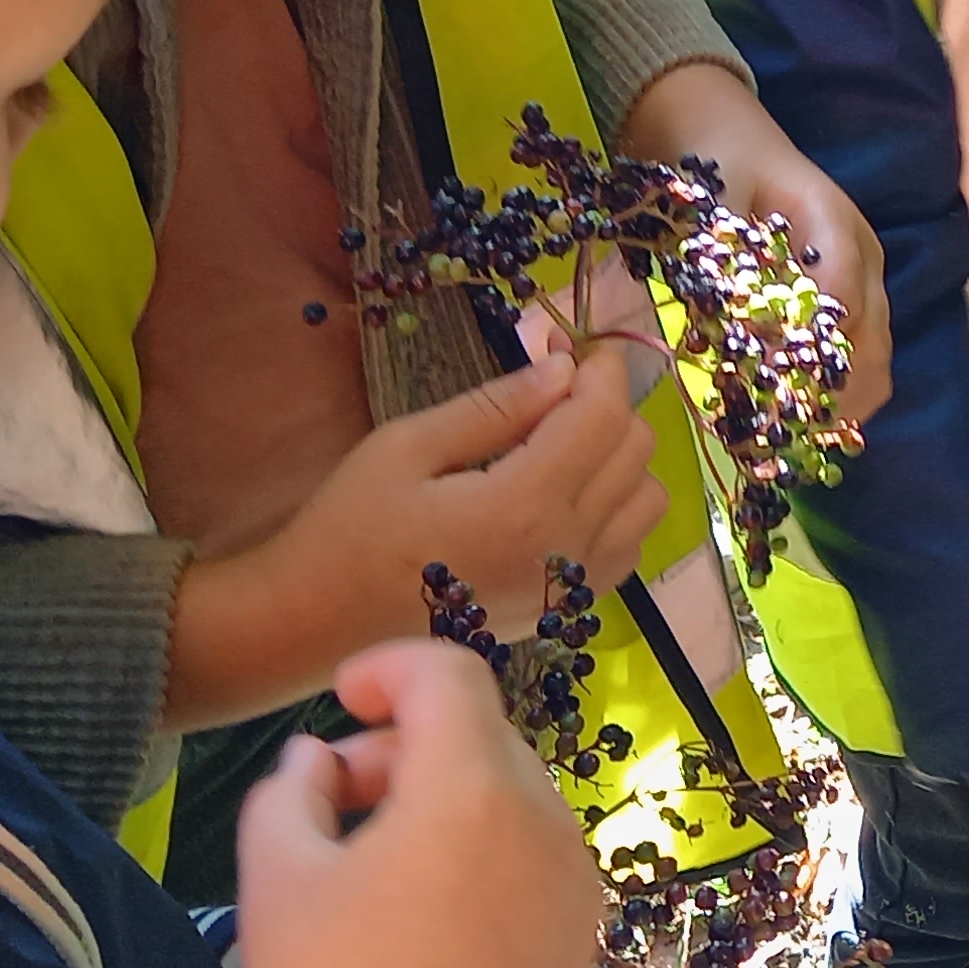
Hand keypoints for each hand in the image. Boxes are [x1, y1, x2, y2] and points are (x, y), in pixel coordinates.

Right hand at [165, 340, 666, 730]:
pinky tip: (562, 494)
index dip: (596, 367)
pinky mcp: (567, 612)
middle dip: (604, 402)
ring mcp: (573, 589)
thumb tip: (562, 368)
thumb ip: (494, 407)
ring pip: (647, 499)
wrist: (321, 626)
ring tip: (558, 442)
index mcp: (524, 506)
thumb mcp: (407, 447)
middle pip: (635, 451)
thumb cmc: (350, 530)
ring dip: (617, 457)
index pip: (604, 416)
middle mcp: (565, 551)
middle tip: (550, 385)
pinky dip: (615, 508)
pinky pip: (628, 545)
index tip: (563, 342)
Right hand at [237, 641, 602, 967]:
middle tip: (328, 804)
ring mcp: (577, 887)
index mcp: (476, 790)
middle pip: (479, 739)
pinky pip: (531, 860)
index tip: (339, 699)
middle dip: (402, 749)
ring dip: (441, 803)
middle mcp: (548, 823)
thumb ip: (292, 788)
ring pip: (509, 800)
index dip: (388, 668)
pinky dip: (479, 854)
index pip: (448, 677)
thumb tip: (324, 758)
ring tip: (364, 869)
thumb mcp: (274, 880)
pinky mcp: (582, 943)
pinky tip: (417, 917)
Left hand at [620, 58, 890, 428]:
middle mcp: (863, 256)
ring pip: (876, 361)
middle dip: (825, 395)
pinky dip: (837, 396)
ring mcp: (864, 280)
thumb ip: (723, 256)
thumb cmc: (714, 157)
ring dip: (836, 404)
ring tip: (787, 437)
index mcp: (835, 222)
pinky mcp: (851, 300)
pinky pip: (863, 360)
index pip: (838, 301)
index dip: (803, 352)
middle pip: (871, 343)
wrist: (721, 127)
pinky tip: (798, 419)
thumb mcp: (709, 197)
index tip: (760, 388)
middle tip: (774, 433)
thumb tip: (733, 327)